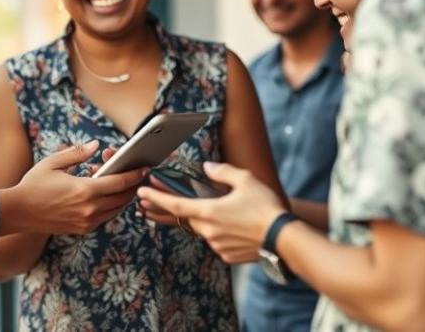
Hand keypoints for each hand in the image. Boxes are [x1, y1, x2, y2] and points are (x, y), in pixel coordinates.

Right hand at [0, 141, 145, 235]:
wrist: (18, 212)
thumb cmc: (34, 184)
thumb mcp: (54, 162)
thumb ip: (77, 153)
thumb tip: (95, 146)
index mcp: (84, 190)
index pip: (119, 182)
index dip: (135, 174)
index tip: (144, 167)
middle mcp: (89, 209)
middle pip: (123, 198)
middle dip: (133, 185)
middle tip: (137, 174)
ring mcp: (87, 222)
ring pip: (117, 209)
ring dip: (123, 197)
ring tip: (124, 183)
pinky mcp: (83, 229)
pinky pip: (106, 217)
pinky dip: (112, 206)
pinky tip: (108, 195)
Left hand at [137, 161, 286, 262]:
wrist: (283, 239)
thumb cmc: (265, 207)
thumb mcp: (245, 180)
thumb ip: (222, 171)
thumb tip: (207, 167)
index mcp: (208, 212)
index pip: (175, 204)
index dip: (157, 197)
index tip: (142, 192)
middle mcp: (208, 231)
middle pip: (185, 218)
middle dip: (169, 210)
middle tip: (150, 204)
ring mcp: (217, 246)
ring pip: (202, 230)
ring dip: (201, 221)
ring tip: (210, 212)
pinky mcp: (227, 256)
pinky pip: (216, 241)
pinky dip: (218, 232)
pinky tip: (230, 226)